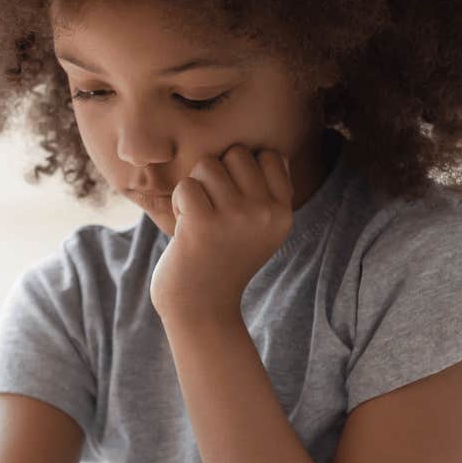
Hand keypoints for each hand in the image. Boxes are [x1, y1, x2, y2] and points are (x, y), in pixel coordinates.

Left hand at [150, 146, 292, 325]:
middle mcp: (266, 214)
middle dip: (216, 175)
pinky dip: (178, 203)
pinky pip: (186, 186)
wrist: (201, 309)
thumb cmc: (223, 262)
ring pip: (208, 165)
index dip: (243, 170)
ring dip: (195, 188)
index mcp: (283, 213)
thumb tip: (272, 153)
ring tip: (198, 218)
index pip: (270, 156)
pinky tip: (184, 228)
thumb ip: (269, 194)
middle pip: (236, 154)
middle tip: (211, 209)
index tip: (234, 200)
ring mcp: (236, 218)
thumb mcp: (261, 232)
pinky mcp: (203, 224)